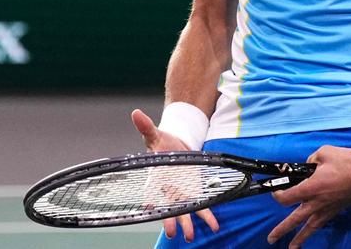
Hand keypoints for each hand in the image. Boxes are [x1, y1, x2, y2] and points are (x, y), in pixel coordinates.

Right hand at [130, 109, 219, 241]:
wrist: (176, 145)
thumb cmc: (163, 142)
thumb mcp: (156, 134)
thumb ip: (147, 127)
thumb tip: (135, 113)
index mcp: (156, 175)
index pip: (151, 188)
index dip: (149, 197)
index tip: (148, 206)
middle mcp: (167, 188)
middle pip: (168, 206)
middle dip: (169, 219)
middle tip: (170, 232)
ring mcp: (181, 193)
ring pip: (184, 211)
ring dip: (187, 224)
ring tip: (190, 237)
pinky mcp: (194, 192)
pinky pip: (201, 206)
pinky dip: (208, 216)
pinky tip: (214, 226)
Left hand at [267, 146, 350, 247]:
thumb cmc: (348, 161)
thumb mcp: (323, 152)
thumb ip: (310, 161)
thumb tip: (305, 167)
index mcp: (313, 187)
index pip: (288, 197)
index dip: (278, 195)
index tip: (276, 190)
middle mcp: (318, 201)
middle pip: (295, 218)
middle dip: (282, 229)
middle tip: (271, 238)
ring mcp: (328, 208)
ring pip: (310, 226)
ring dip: (299, 238)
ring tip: (291, 247)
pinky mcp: (336, 209)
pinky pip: (321, 222)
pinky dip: (313, 229)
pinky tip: (309, 233)